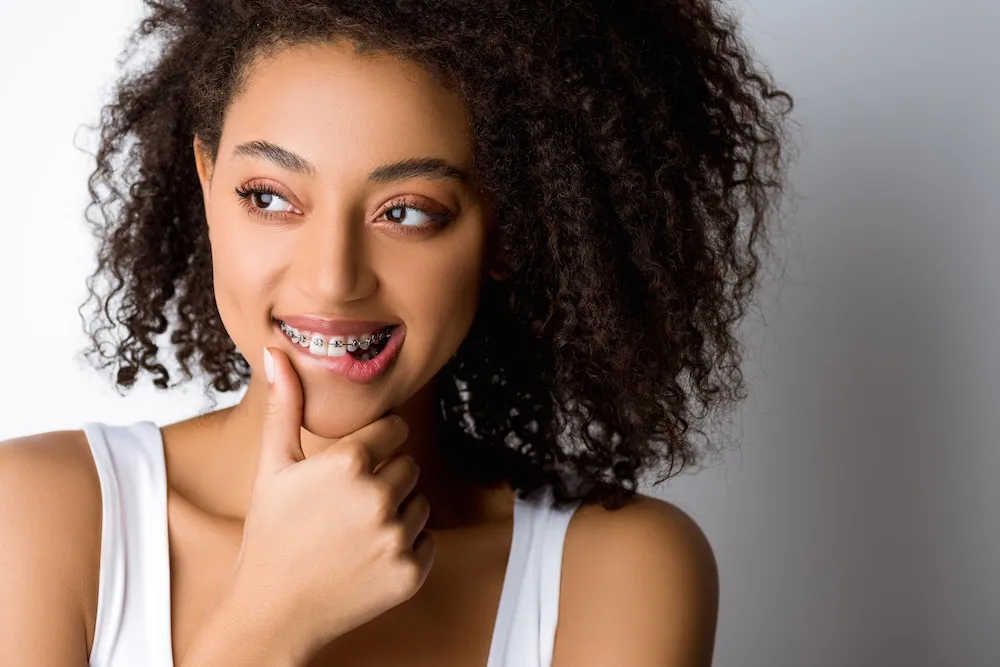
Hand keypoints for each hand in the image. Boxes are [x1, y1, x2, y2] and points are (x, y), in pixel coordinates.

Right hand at [229, 346, 434, 656]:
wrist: (273, 612)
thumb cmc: (270, 534)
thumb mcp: (273, 466)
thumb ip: (284, 406)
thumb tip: (276, 352)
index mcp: (349, 462)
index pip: (395, 429)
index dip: (375, 445)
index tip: (354, 465)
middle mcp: (378, 497)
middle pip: (409, 466)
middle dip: (385, 479)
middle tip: (346, 506)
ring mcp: (397, 537)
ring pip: (422, 503)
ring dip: (398, 512)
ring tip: (355, 532)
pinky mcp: (411, 572)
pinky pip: (429, 541)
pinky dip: (406, 547)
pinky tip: (368, 556)